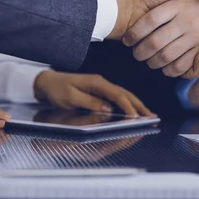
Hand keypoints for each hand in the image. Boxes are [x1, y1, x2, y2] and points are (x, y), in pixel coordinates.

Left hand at [33, 71, 154, 115]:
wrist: (47, 82)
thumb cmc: (57, 89)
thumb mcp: (70, 97)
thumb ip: (89, 102)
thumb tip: (107, 108)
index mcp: (96, 83)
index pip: (117, 95)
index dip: (128, 106)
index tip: (135, 116)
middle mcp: (102, 84)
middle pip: (125, 94)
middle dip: (140, 106)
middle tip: (152, 117)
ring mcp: (101, 88)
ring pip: (124, 96)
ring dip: (137, 106)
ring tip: (149, 115)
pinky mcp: (100, 92)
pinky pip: (118, 99)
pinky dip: (128, 105)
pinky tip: (134, 111)